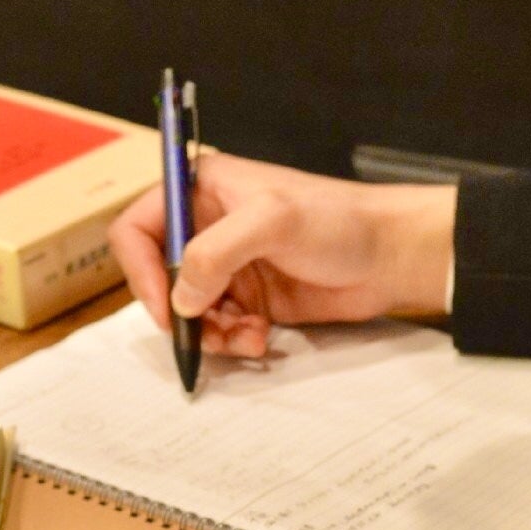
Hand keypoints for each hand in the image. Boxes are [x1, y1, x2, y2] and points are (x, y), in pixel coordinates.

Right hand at [108, 152, 456, 357]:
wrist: (392, 255)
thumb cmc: (339, 220)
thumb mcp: (272, 221)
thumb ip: (215, 253)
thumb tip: (180, 298)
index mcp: (201, 189)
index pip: (138, 228)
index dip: (140, 270)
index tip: (165, 306)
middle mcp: (208, 226)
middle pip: (160, 278)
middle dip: (180, 311)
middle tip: (205, 332)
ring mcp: (229, 265)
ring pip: (189, 311)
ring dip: (210, 333)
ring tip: (246, 337)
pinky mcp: (250, 298)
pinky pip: (219, 328)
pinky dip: (233, 340)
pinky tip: (261, 338)